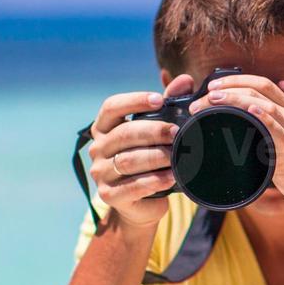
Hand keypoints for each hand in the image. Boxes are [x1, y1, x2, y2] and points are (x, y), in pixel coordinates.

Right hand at [87, 75, 194, 228]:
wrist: (142, 204)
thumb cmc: (150, 161)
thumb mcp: (157, 132)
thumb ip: (168, 105)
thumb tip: (185, 79)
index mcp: (104, 128)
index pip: (111, 107)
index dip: (134, 101)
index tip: (159, 100)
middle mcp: (98, 149)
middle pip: (123, 134)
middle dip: (153, 131)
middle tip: (176, 133)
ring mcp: (101, 173)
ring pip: (127, 161)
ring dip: (155, 157)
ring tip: (177, 156)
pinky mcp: (110, 195)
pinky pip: (133, 186)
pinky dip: (154, 180)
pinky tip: (171, 177)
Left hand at [188, 74, 283, 222]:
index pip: (266, 84)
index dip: (240, 80)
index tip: (217, 84)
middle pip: (262, 87)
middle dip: (231, 85)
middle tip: (208, 90)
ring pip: (264, 105)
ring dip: (235, 99)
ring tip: (212, 100)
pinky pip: (277, 132)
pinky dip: (264, 118)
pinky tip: (251, 110)